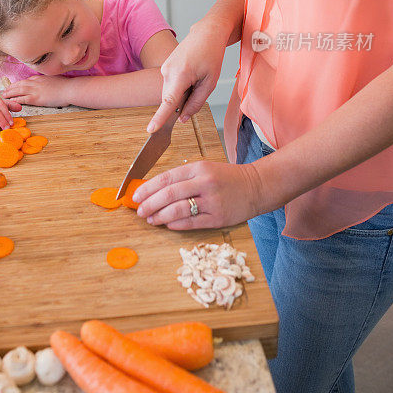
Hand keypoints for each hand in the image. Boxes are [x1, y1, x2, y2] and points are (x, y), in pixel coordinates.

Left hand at [1, 75, 71, 107]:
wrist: (70, 89)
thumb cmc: (66, 85)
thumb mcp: (55, 80)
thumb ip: (48, 81)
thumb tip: (48, 84)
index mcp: (40, 78)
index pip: (27, 80)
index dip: (19, 83)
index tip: (14, 85)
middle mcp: (36, 83)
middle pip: (20, 84)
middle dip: (11, 87)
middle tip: (5, 90)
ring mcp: (35, 90)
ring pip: (19, 90)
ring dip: (10, 92)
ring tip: (4, 95)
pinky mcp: (36, 98)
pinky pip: (23, 99)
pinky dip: (16, 100)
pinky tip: (10, 101)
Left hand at [133, 160, 262, 229]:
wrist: (256, 186)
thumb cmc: (227, 178)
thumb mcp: (204, 169)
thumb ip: (182, 178)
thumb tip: (154, 190)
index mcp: (198, 168)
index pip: (166, 178)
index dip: (147, 188)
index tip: (136, 196)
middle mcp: (204, 183)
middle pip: (169, 194)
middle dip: (150, 204)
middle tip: (139, 211)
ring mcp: (212, 201)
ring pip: (178, 210)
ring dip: (160, 216)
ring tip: (151, 219)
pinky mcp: (218, 217)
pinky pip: (191, 222)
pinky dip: (176, 224)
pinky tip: (167, 224)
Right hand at [147, 19, 227, 132]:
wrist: (206, 34)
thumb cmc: (211, 55)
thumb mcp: (210, 82)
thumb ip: (196, 103)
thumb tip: (183, 118)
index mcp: (181, 75)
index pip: (168, 102)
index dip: (160, 118)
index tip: (151, 130)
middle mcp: (168, 72)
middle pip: (171, 100)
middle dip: (183, 101)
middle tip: (198, 84)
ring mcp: (164, 69)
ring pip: (170, 93)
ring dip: (182, 92)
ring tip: (195, 76)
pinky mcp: (164, 68)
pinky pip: (170, 85)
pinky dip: (180, 86)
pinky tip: (190, 73)